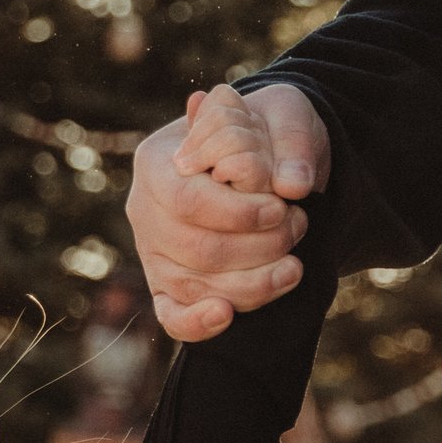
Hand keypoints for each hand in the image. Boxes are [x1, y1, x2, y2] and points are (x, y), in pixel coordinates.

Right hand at [126, 82, 327, 340]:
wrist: (262, 159)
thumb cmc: (265, 134)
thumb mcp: (284, 118)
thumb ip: (290, 142)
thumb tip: (294, 185)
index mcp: (156, 160)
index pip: (188, 201)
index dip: (239, 214)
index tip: (283, 208)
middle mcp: (144, 209)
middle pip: (194, 249)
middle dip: (257, 248)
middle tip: (297, 228)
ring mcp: (152, 252)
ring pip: (193, 286)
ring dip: (251, 284)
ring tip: (293, 267)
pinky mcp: (166, 287)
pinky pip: (171, 316)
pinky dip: (198, 324)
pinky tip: (227, 316)